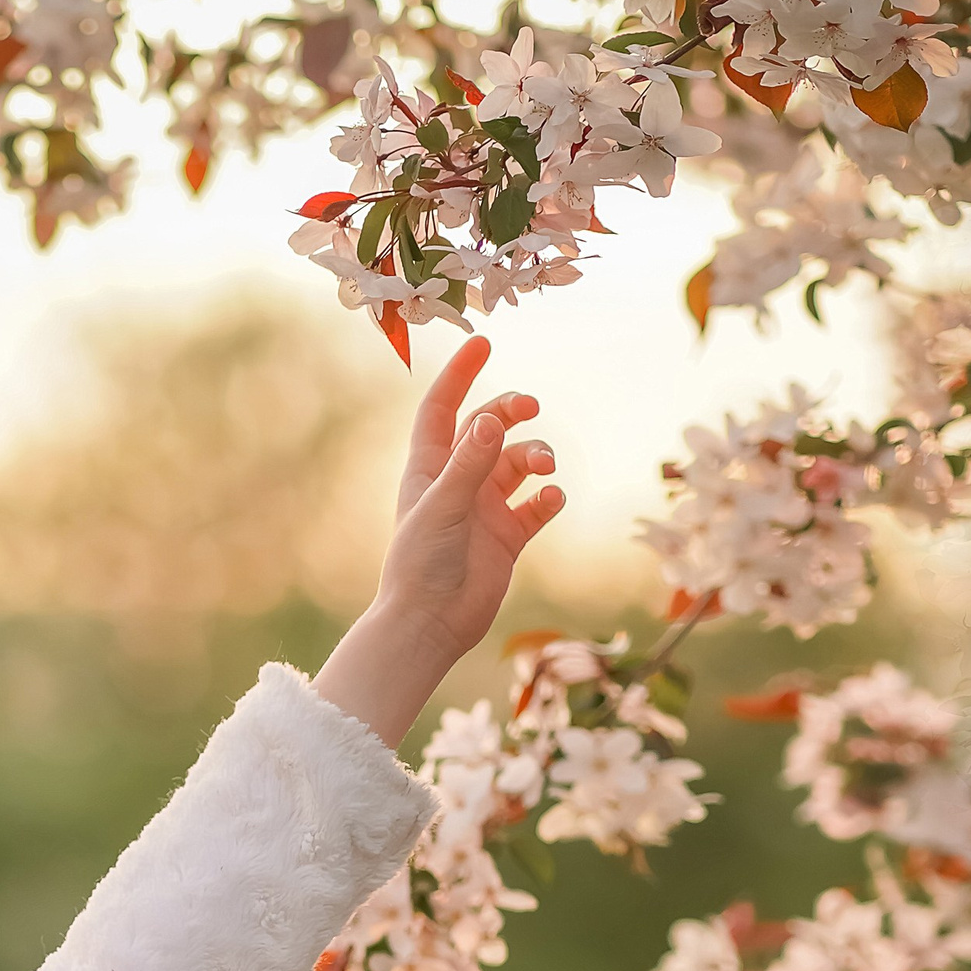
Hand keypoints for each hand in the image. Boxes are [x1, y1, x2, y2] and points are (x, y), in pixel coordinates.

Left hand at [312, 333, 564, 750]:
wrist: (431, 625)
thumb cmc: (421, 565)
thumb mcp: (443, 508)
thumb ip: (470, 465)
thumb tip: (492, 421)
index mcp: (429, 469)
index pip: (443, 410)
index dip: (459, 376)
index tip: (484, 345)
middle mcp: (458, 483)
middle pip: (489, 428)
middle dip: (511, 411)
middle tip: (530, 408)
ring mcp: (485, 509)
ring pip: (519, 464)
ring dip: (536, 455)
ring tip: (545, 468)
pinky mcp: (509, 537)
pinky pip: (536, 506)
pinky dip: (548, 498)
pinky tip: (549, 501)